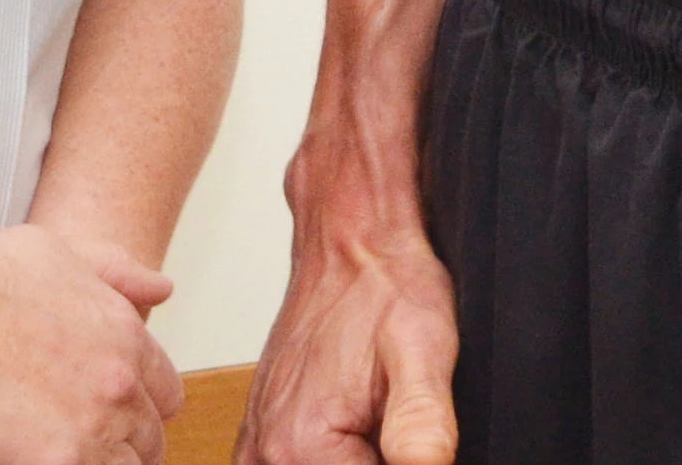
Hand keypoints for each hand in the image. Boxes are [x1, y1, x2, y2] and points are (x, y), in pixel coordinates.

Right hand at [0, 222, 184, 464]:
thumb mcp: (60, 253)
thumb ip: (115, 273)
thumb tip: (161, 288)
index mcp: (126, 335)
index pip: (165, 393)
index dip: (141, 409)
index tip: (116, 417)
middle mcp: (120, 382)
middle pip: (148, 440)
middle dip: (124, 446)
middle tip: (85, 447)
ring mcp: (92, 426)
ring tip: (64, 459)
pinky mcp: (57, 462)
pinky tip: (37, 463)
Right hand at [239, 203, 459, 464]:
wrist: (351, 239)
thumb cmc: (386, 285)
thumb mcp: (424, 354)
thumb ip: (422, 429)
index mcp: (302, 448)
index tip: (415, 434)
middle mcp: (267, 453)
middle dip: (379, 457)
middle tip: (393, 410)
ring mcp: (258, 447)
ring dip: (358, 456)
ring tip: (376, 409)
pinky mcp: (262, 437)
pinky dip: (335, 454)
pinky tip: (358, 421)